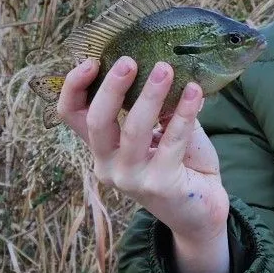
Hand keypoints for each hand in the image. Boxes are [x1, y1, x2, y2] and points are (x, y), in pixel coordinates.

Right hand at [58, 57, 230, 264]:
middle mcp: (108, 165)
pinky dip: (184, 111)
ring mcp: (131, 178)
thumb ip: (156, 109)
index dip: (73, 87)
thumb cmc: (180, 165)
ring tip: (165, 68)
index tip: (90, 60)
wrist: (201, 212)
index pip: (71, 116)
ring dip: (150, 94)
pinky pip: (172, 140)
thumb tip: (160, 67)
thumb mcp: (161, 133)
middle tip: (129, 61)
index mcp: (102, 149)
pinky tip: (195, 91)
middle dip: (111, 87)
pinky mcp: (159, 185)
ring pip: (134, 129)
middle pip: (96, 120)